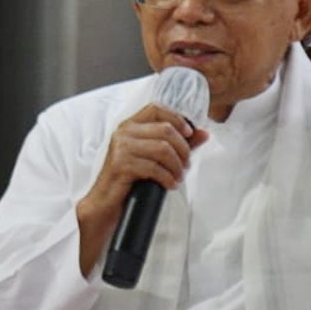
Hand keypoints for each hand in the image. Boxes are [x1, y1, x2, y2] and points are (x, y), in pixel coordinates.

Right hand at [74, 104, 208, 275]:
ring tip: (178, 176)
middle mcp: (124, 132)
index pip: (156, 108)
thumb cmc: (130, 178)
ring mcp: (121, 148)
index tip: (189, 134)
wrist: (106, 201)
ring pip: (163, 148)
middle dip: (182, 149)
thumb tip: (204, 133)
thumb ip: (178, 143)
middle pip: (165, 130)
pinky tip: (170, 185)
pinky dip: (168, 178)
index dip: (177, 118)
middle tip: (186, 165)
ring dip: (177, 166)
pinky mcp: (121, 165)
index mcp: (130, 124)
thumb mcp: (155, 157)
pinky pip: (154, 168)